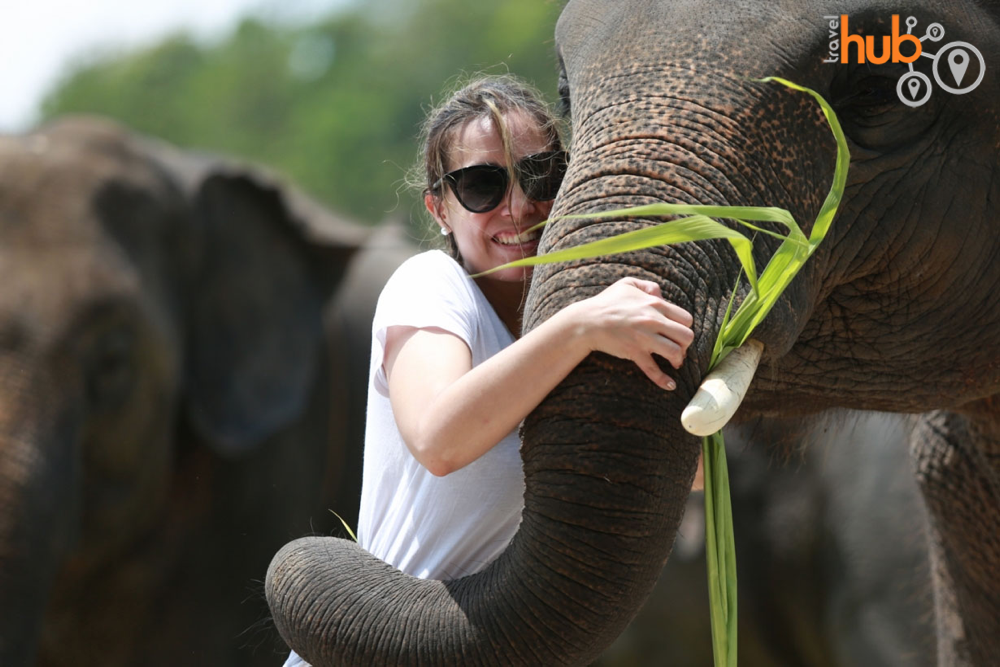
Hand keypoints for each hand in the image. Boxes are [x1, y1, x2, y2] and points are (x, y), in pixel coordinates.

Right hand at [564, 277, 693, 389]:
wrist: (587, 321)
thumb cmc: (606, 302)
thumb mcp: (627, 284)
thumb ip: (649, 286)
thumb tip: (661, 295)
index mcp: (655, 304)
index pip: (685, 318)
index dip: (685, 328)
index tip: (677, 333)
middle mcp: (653, 320)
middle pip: (686, 336)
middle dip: (685, 344)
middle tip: (678, 348)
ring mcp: (644, 337)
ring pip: (675, 352)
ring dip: (678, 359)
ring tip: (674, 362)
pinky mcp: (634, 352)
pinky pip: (652, 369)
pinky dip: (663, 380)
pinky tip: (670, 386)